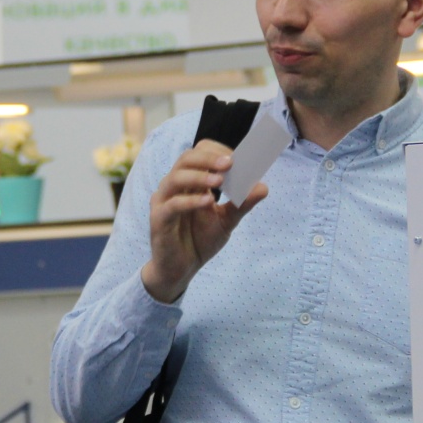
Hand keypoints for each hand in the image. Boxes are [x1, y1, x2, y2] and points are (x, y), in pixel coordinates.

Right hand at [141, 140, 266, 303]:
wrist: (181, 270)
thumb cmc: (200, 241)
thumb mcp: (226, 221)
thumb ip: (242, 204)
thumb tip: (263, 187)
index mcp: (190, 182)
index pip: (199, 154)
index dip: (217, 152)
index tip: (238, 158)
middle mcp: (174, 187)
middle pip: (186, 159)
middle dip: (209, 158)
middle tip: (230, 163)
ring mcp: (164, 201)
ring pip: (175, 177)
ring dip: (199, 176)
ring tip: (219, 181)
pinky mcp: (158, 219)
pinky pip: (172, 205)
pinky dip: (191, 201)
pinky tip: (208, 202)